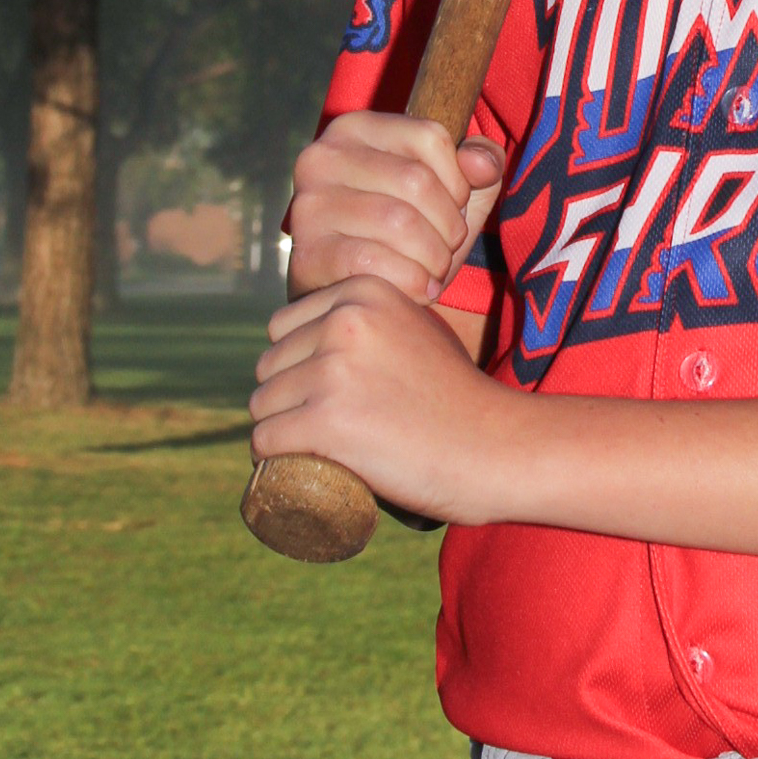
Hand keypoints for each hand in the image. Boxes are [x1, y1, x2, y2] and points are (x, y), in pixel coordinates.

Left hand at [248, 275, 516, 519]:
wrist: (495, 446)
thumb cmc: (458, 396)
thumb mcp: (418, 328)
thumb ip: (375, 318)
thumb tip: (321, 331)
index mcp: (364, 291)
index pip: (284, 326)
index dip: (295, 363)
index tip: (323, 394)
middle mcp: (345, 321)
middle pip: (269, 364)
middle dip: (285, 397)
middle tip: (323, 429)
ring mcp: (334, 370)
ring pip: (262, 404)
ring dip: (278, 430)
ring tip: (313, 450)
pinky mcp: (326, 421)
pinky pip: (265, 440)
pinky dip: (271, 460)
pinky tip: (293, 467)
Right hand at [285, 110, 503, 303]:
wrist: (358, 293)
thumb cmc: (410, 233)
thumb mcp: (452, 191)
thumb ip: (480, 164)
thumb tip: (481, 166)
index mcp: (356, 128)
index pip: (430, 136)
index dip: (458, 180)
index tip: (455, 207)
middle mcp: (323, 157)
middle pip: (416, 180)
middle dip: (449, 224)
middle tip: (448, 247)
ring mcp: (309, 205)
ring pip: (399, 221)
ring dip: (434, 256)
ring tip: (436, 269)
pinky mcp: (307, 253)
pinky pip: (373, 261)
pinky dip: (411, 281)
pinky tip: (421, 290)